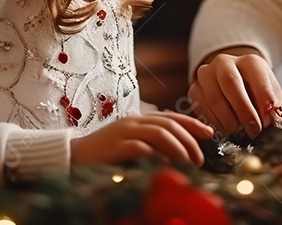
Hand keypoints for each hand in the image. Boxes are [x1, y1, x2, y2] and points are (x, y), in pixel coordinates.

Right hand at [70, 112, 212, 167]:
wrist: (71, 157)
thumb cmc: (104, 154)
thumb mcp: (131, 143)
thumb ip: (151, 141)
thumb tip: (179, 149)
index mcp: (139, 119)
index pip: (171, 117)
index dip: (192, 123)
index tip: (210, 133)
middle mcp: (133, 121)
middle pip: (169, 124)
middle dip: (189, 139)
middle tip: (200, 158)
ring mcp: (123, 132)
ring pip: (160, 132)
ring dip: (179, 147)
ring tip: (189, 162)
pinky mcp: (115, 146)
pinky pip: (141, 147)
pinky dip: (157, 155)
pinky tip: (167, 165)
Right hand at [187, 48, 281, 139]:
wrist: (236, 90)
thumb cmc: (258, 97)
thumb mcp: (272, 98)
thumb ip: (277, 110)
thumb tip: (278, 126)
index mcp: (250, 62)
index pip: (257, 76)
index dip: (263, 100)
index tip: (269, 122)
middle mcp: (225, 62)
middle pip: (230, 82)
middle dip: (243, 110)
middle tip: (253, 132)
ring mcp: (206, 74)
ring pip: (214, 98)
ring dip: (228, 122)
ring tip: (240, 137)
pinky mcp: (194, 89)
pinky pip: (201, 108)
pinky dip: (214, 124)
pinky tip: (225, 134)